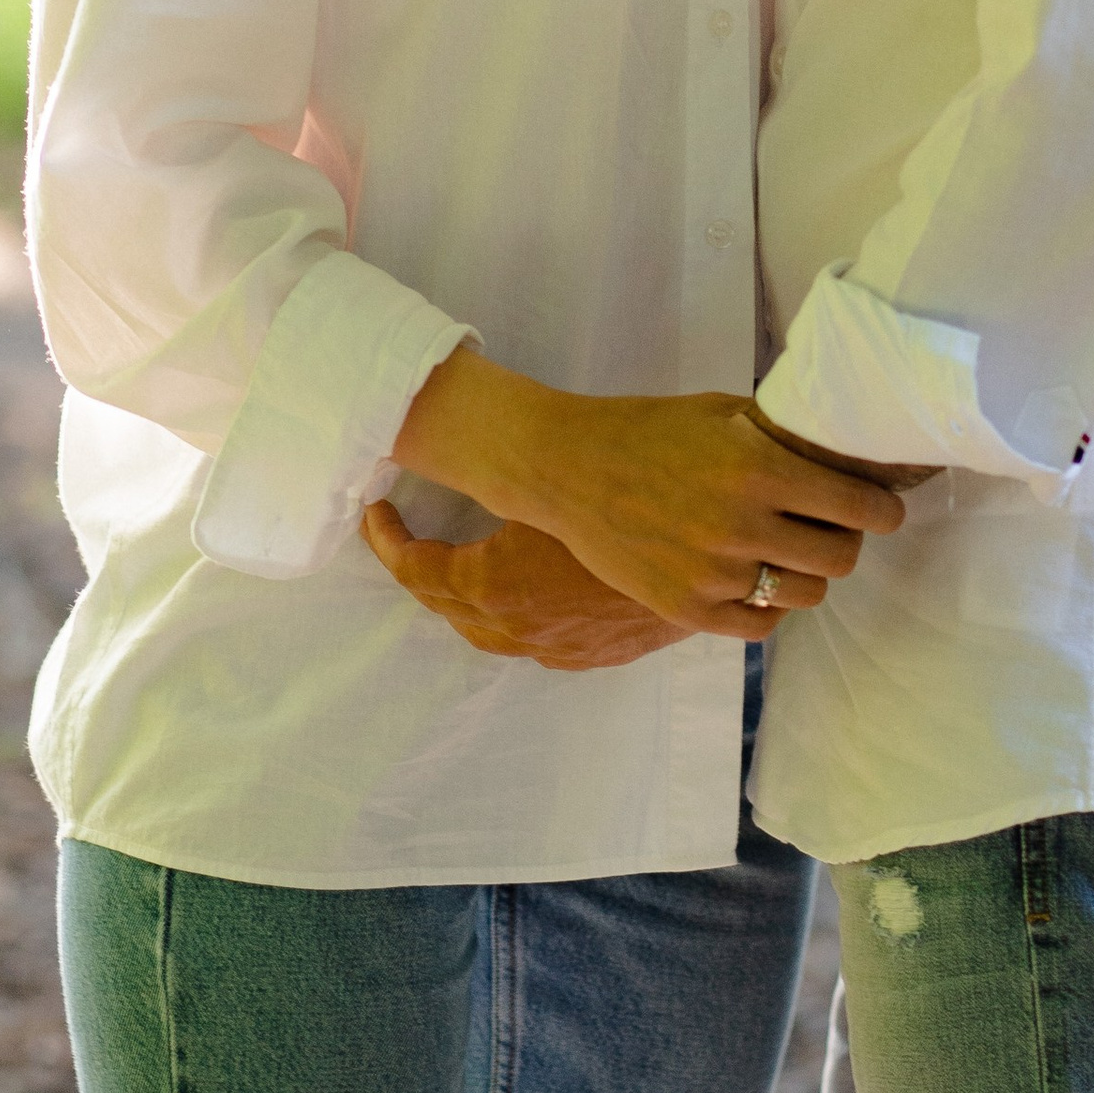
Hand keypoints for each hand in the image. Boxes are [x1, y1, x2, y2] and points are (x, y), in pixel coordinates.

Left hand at [362, 502, 691, 669]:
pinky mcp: (592, 657)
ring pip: (486, 634)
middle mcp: (517, 625)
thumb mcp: (558, 483)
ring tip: (454, 567)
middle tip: (403, 533)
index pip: (416, 569)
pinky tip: (522, 601)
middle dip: (418, 569)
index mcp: (497, 581)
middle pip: (444, 605)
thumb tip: (465, 435)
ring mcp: (555, 648)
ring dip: (462, 602)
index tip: (376, 510)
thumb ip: (509, 471)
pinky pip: (533, 647)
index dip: (387, 539)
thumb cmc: (634, 508)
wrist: (718, 565)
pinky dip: (511, 623)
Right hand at [392, 352, 909, 637]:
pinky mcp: (686, 610)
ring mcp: (713, 573)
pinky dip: (768, 606)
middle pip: (840, 558)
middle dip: (846, 542)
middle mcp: (742, 524)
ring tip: (791, 555)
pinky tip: (756, 580)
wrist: (567, 469)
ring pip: (806, 595)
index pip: (858, 507)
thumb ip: (780, 435)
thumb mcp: (721, 412)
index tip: (884, 511)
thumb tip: (843, 451)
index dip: (882, 511)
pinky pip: (761, 625)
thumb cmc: (649, 430)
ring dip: (808, 575)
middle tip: (832, 530)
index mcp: (758, 467)